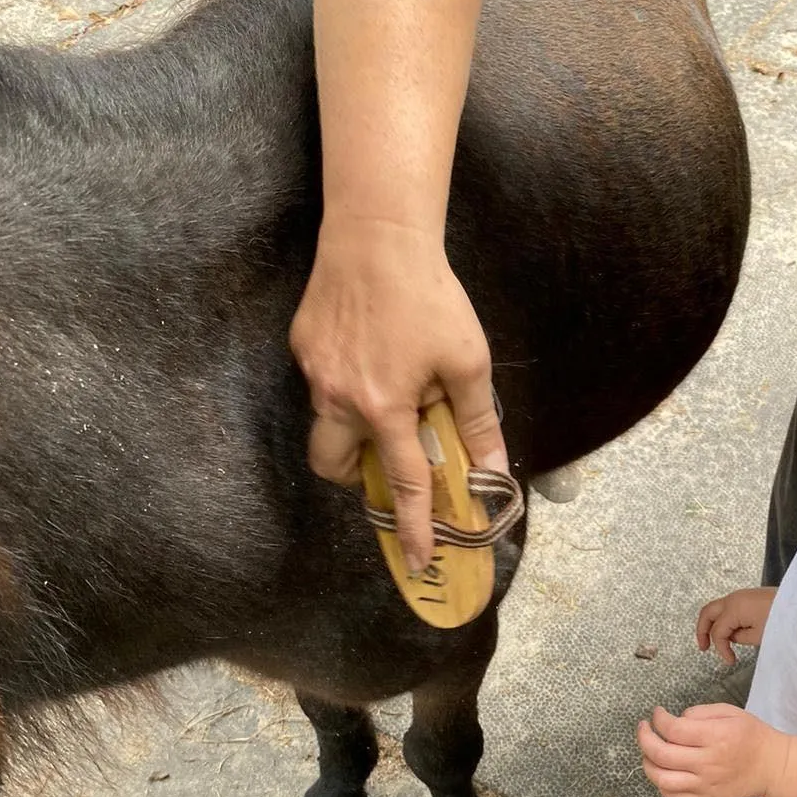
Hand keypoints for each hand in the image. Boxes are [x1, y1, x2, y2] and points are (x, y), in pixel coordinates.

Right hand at [289, 218, 508, 572]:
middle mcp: (339, 399)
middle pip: (334, 469)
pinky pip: (321, 390)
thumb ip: (477, 420)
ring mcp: (314, 374)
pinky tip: (372, 359)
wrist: (376, 234)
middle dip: (358, 481)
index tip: (416, 562)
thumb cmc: (429, 296)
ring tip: (386, 409)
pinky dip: (346, 393)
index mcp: (383, 408)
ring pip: (323, 430)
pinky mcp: (302, 348)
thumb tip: (494, 470)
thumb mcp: (467, 360)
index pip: (403, 484)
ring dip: (351, 438)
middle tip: (391, 463)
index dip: (413, 527)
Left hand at [636, 704, 789, 796]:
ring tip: (649, 751)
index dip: (658, 719)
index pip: (673, 729)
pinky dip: (661, 785)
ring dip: (647, 763)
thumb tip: (675, 720)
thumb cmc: (751, 736)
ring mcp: (706, 785)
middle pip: (661, 754)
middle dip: (644, 738)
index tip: (657, 713)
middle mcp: (708, 763)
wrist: (773, 767)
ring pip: (662, 779)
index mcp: (716, 737)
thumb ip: (699, 712)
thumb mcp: (729, 712)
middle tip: (644, 728)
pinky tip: (663, 771)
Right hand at [695, 588, 776, 663]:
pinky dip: (723, 619)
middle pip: (707, 613)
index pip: (717, 631)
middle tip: (704, 648)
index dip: (720, 649)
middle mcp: (732, 598)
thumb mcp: (758, 635)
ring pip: (716, 609)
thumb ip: (739, 637)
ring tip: (716, 642)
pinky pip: (727, 607)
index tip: (730, 662)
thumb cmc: (781, 620)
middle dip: (702, 631)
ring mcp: (739, 595)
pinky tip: (730, 633)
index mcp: (733, 608)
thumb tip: (731, 636)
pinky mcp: (747, 597)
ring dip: (712, 624)